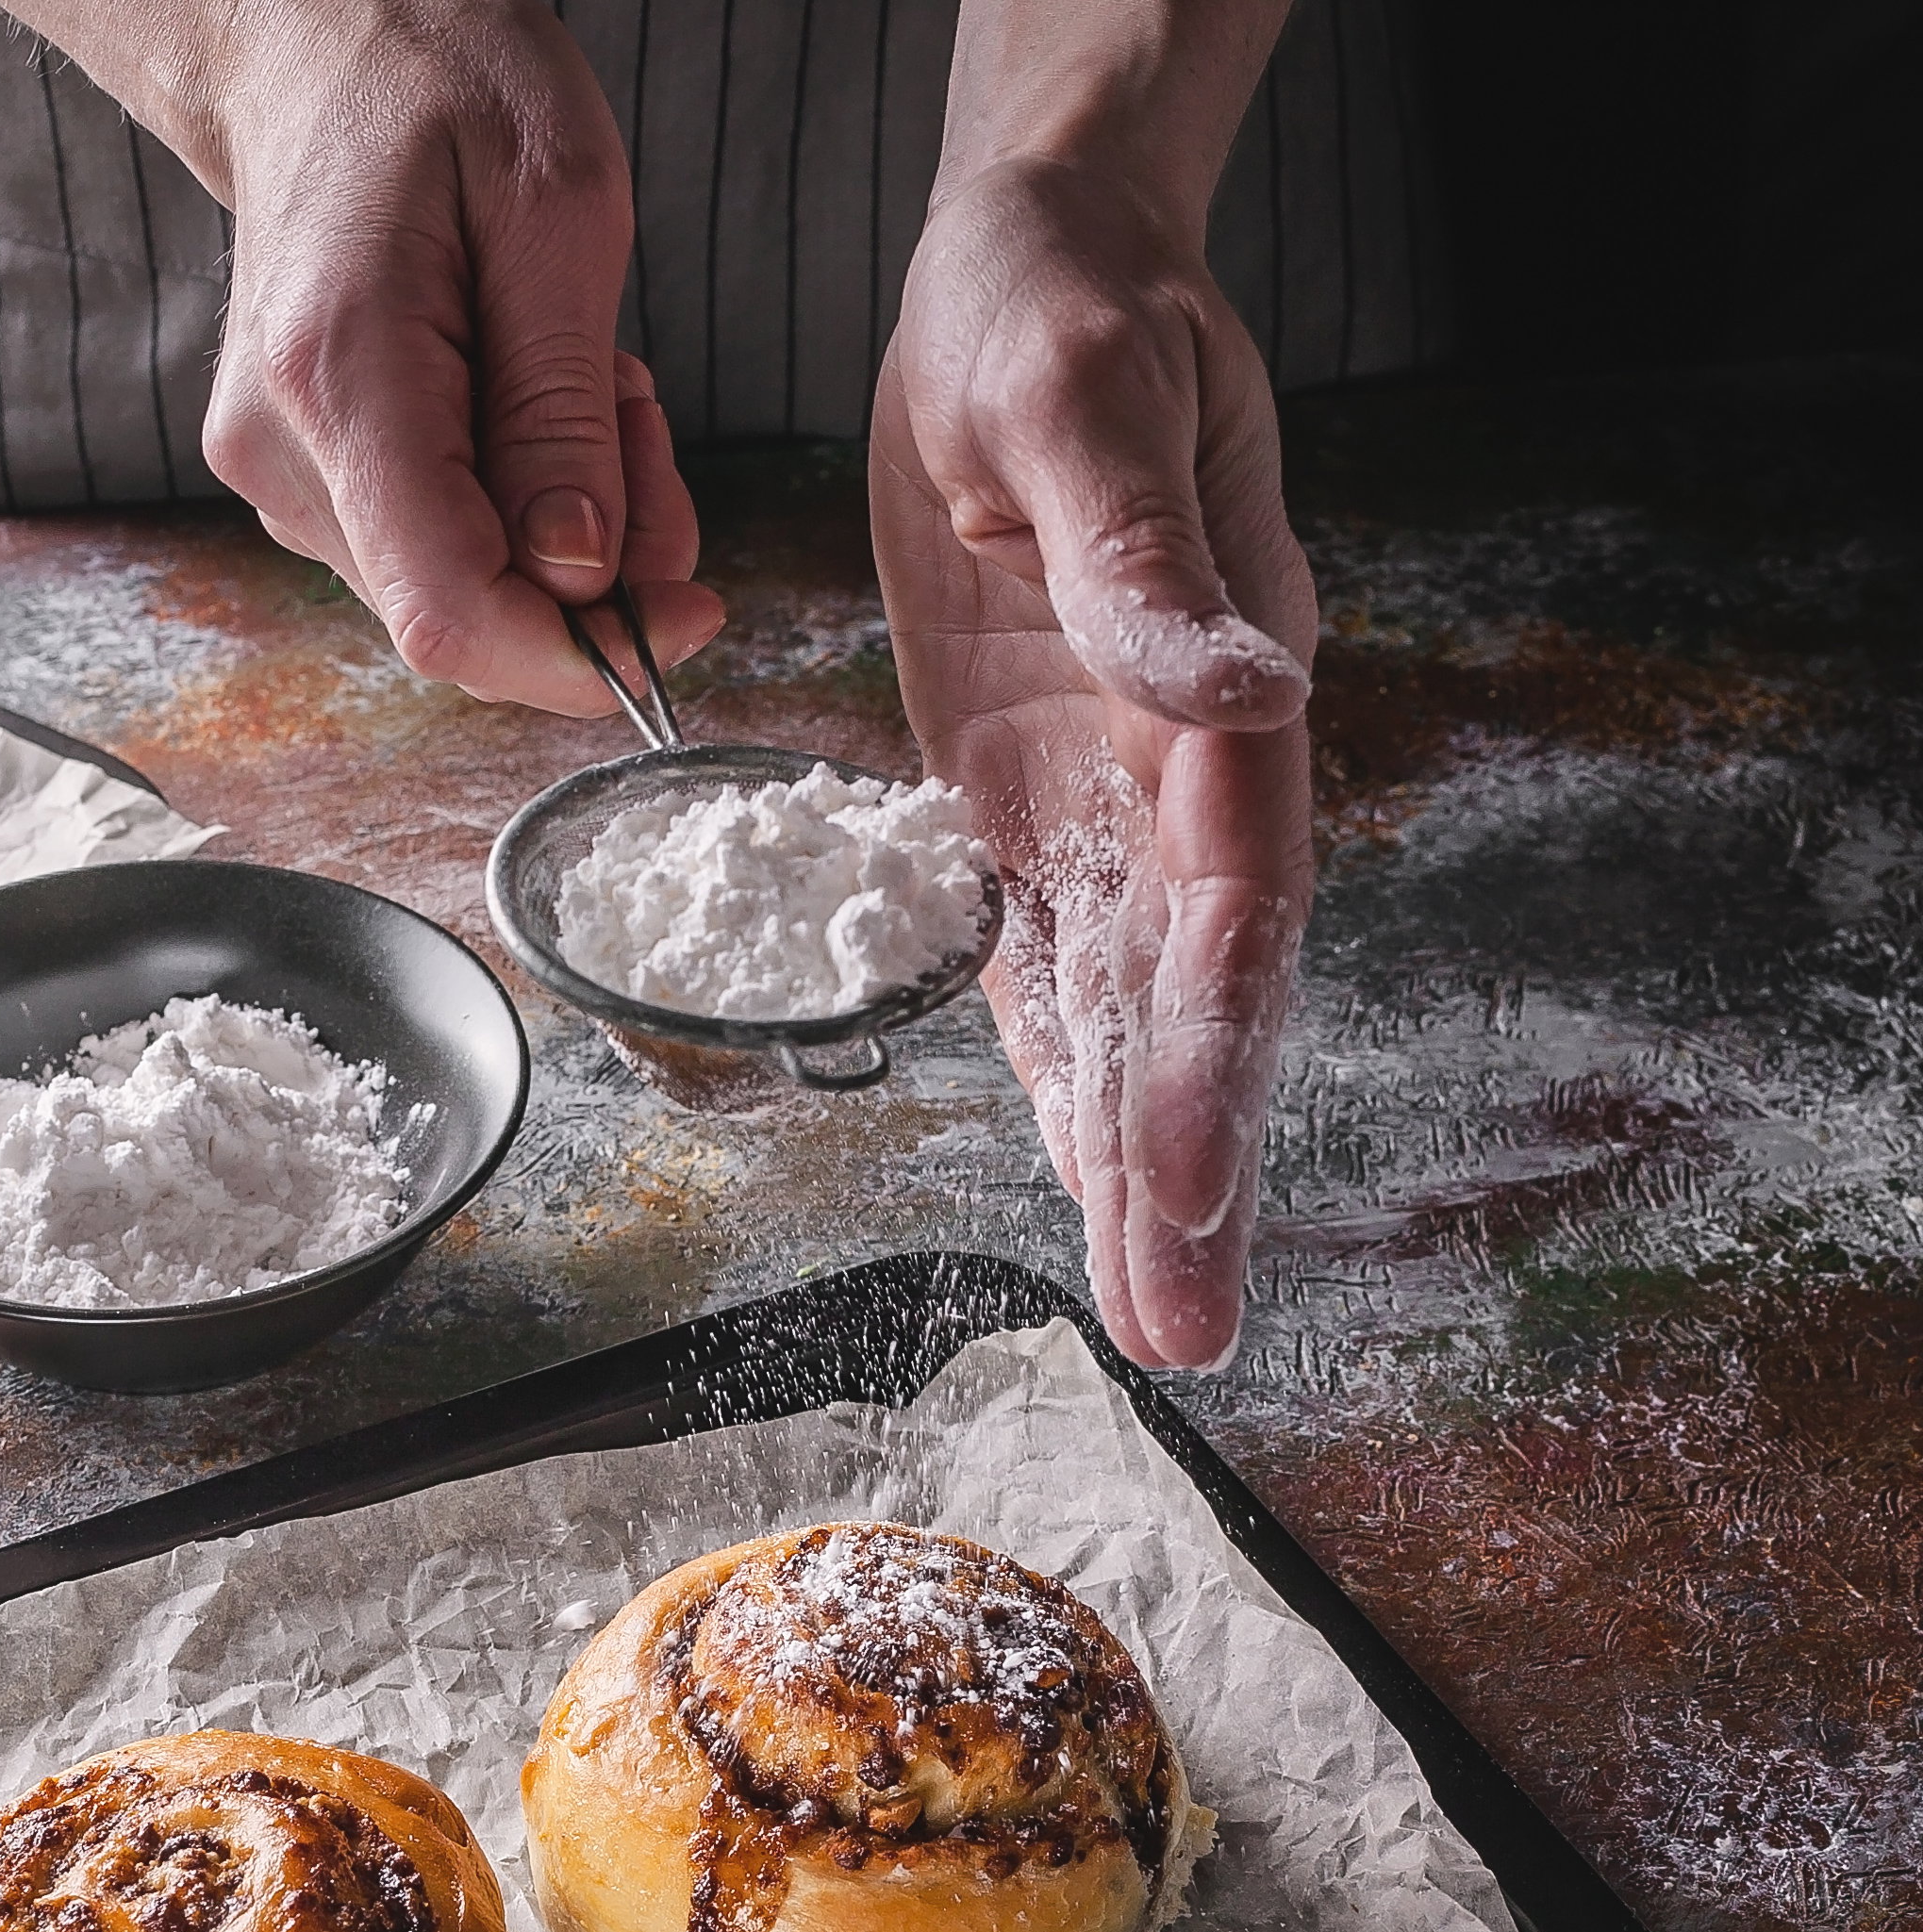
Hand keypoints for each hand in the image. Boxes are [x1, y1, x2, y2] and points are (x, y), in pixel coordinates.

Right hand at [138, 0, 722, 710]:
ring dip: (564, 521)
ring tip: (587, 378)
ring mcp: (279, 474)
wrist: (315, 40)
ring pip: (459, 589)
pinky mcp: (300, 478)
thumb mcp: (559, 212)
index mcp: (340, 378)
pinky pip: (436, 546)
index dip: (578, 654)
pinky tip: (532, 393)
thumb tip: (579, 574)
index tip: (687, 612)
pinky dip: (519, 501)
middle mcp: (283, 452)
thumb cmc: (438, 83)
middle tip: (644, 422)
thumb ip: (564, 413)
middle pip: (463, 612)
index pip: (449, 610)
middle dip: (595, 565)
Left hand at [871, 156, 1315, 1368]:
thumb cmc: (1063, 313)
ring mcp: (1110, 789)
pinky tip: (1081, 1177)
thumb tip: (1231, 697)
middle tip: (1185, 1326)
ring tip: (1154, 1310)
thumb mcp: (1084, 400)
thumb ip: (1141, 558)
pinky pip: (1048, 955)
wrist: (1025, 280)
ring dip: (1137, 1153)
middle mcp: (1182, 760)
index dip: (1212, 1040)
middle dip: (1190, 1157)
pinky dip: (1064, 1069)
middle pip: (1202, 988)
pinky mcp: (1027, 795)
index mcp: (1222, 676)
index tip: (1183, 1173)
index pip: (1229, 890)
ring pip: (1133, 1002)